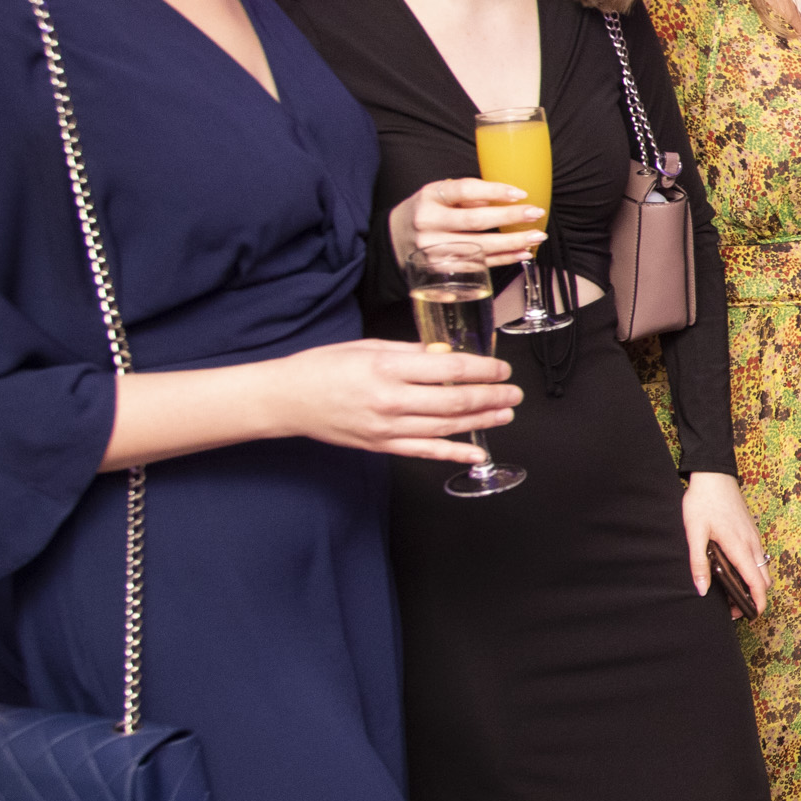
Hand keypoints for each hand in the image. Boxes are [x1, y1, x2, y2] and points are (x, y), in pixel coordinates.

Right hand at [263, 339, 519, 464]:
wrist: (287, 399)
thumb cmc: (323, 368)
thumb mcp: (369, 347)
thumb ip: (411, 351)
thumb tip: (447, 352)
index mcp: (389, 368)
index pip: (451, 370)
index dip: (484, 371)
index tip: (501, 369)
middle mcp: (391, 400)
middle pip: (455, 401)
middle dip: (492, 397)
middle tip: (514, 394)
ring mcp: (387, 427)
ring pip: (446, 428)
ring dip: (482, 422)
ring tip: (505, 415)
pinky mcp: (381, 446)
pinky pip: (425, 452)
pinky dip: (454, 454)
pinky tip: (477, 453)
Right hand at [389, 178, 542, 267]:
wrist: (393, 240)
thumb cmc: (425, 212)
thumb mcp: (437, 194)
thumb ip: (466, 194)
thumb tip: (502, 199)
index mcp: (429, 197)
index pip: (464, 189)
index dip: (494, 191)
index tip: (520, 193)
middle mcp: (428, 223)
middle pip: (475, 221)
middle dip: (510, 217)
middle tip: (536, 214)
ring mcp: (433, 249)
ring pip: (480, 247)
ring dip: (512, 244)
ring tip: (536, 237)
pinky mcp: (440, 270)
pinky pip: (477, 265)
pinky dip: (502, 260)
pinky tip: (520, 254)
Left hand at [681, 471, 770, 616]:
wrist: (714, 475)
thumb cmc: (703, 502)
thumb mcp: (694, 533)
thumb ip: (699, 563)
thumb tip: (702, 590)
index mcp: (739, 547)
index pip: (757, 583)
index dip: (758, 603)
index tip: (751, 615)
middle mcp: (752, 544)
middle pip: (764, 580)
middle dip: (755, 597)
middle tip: (734, 607)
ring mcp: (754, 536)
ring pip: (763, 568)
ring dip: (754, 583)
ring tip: (733, 590)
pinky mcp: (752, 531)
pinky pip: (759, 556)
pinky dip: (753, 569)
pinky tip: (735, 569)